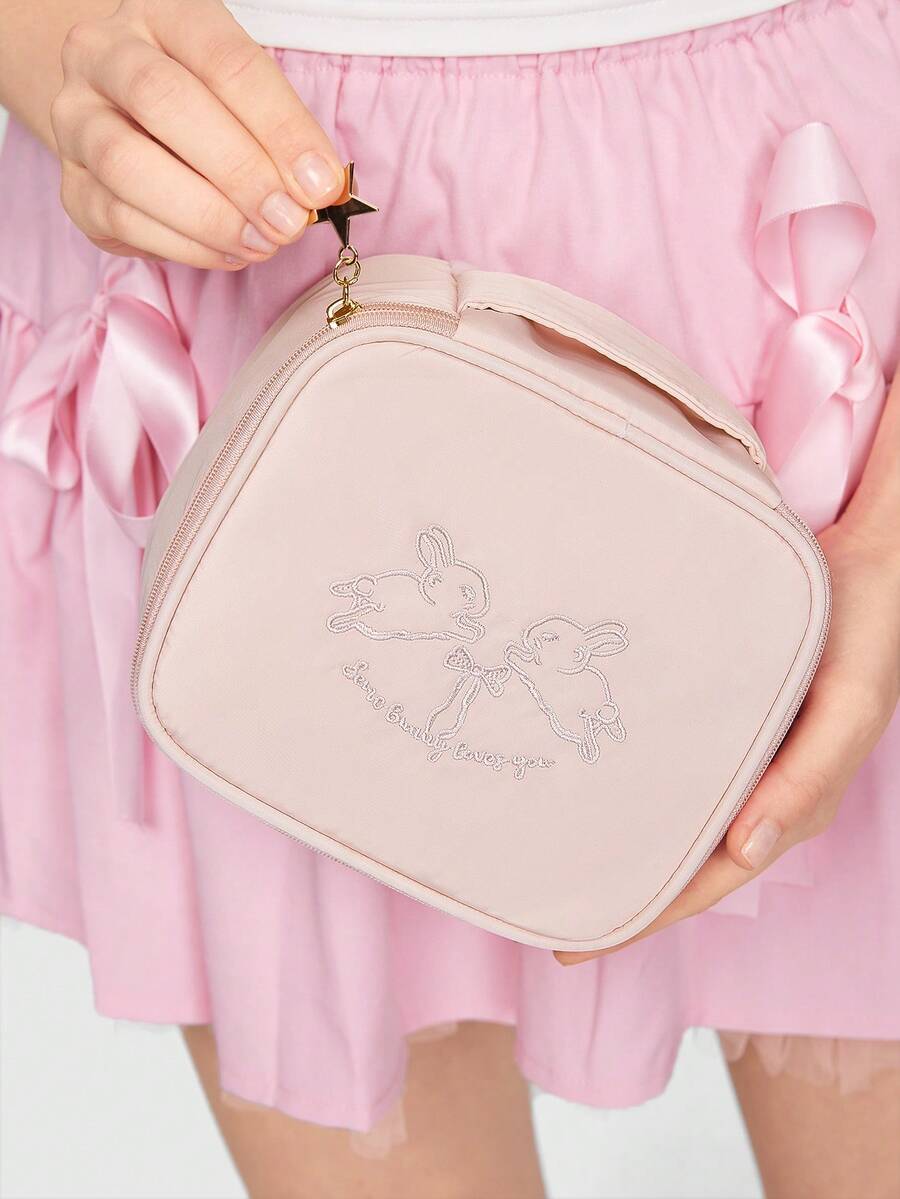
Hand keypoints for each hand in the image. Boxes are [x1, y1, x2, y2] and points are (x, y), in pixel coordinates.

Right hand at [50, 0, 344, 267]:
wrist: (127, 119)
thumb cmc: (205, 104)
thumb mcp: (246, 96)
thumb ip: (281, 134)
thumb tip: (321, 189)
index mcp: (159, 13)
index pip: (224, 61)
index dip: (280, 127)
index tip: (322, 184)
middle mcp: (102, 55)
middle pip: (163, 102)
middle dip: (239, 171)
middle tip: (289, 221)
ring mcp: (76, 120)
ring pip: (127, 165)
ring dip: (208, 216)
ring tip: (263, 243)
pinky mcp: (72, 187)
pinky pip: (122, 220)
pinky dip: (186, 246)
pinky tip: (232, 252)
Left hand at [557, 374, 899, 965]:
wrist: (868, 564)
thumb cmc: (864, 635)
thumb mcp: (849, 710)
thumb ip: (806, 779)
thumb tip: (745, 853)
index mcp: (789, 805)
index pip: (708, 880)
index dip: (649, 916)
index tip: (579, 945)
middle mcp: (760, 790)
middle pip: (685, 860)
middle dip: (626, 892)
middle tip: (550, 910)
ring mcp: (743, 756)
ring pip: (679, 818)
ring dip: (629, 841)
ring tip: (561, 857)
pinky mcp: (725, 717)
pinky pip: (679, 767)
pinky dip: (640, 786)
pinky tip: (599, 782)